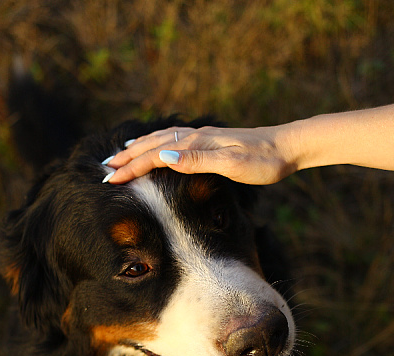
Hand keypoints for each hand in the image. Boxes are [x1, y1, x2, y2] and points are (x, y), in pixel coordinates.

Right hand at [104, 125, 297, 184]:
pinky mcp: (210, 140)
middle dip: (127, 158)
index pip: (155, 155)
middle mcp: (196, 137)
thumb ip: (198, 160)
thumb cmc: (264, 161)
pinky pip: (174, 139)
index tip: (110, 179)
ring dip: (139, 148)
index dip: (131, 168)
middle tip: (105, 169)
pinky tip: (158, 146)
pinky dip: (157, 142)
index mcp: (197, 144)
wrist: (288, 146)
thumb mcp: (233, 164)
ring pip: (162, 139)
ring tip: (121, 155)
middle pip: (153, 145)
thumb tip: (164, 156)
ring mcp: (203, 137)